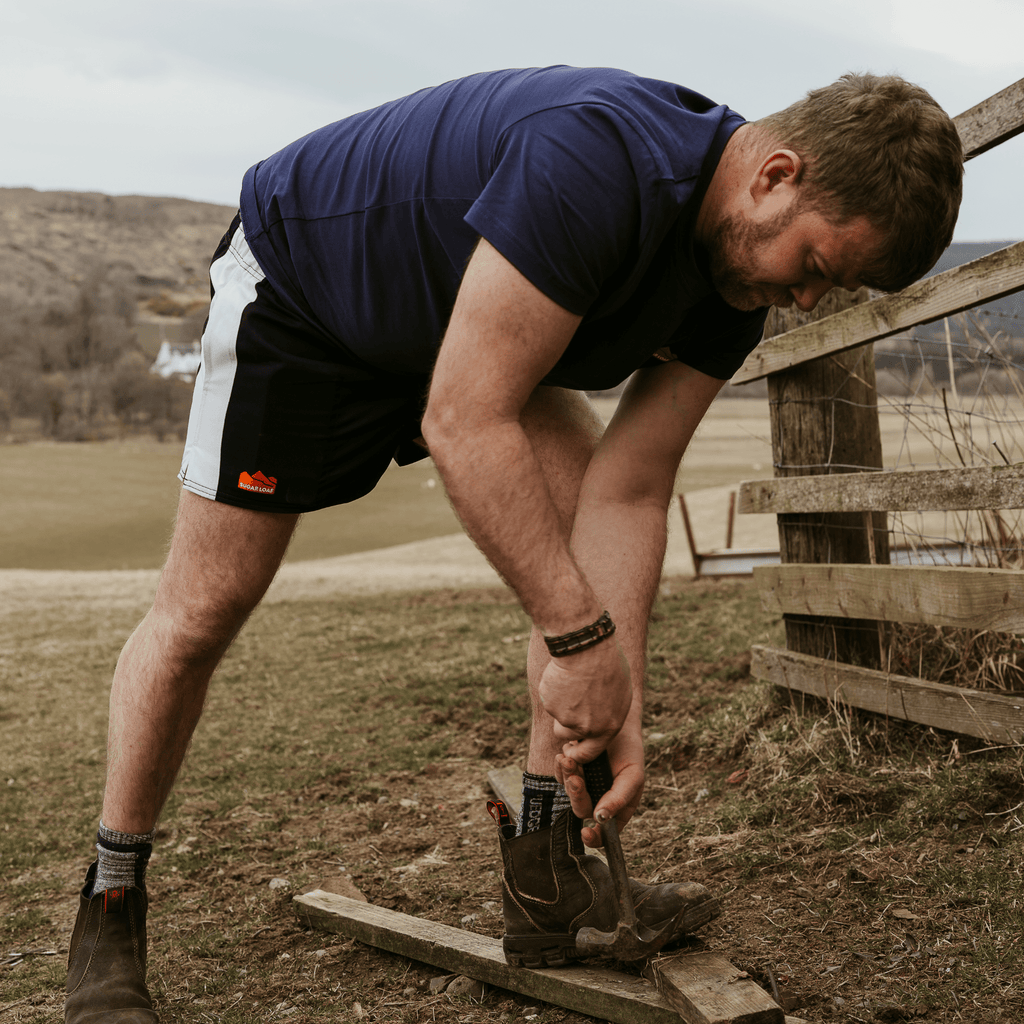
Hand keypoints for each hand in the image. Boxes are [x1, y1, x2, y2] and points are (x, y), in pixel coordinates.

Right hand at [537, 638, 631, 758]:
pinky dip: (553, 689)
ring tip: (570, 682)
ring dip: (559, 704)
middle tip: (568, 703)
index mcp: (607, 728)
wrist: (588, 649)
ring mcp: (565, 717)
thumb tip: (600, 720)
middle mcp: (585, 728)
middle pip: (566, 734)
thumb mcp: (620, 693)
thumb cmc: (608, 665)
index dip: (577, 753)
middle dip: (564, 724)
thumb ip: (608, 713)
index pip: (588, 754)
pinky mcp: (550, 704)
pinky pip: (548, 699)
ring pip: (556, 715)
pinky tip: (563, 674)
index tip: (571, 748)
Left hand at [555, 717, 644, 847]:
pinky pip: (561, 776)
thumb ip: (619, 799)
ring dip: (569, 776)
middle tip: (576, 777)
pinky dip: (562, 767)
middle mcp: (599, 799)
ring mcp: (584, 785)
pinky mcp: (571, 771)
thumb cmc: (629, 751)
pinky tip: (565, 754)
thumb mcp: (632, 777)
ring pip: (570, 792)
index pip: (605, 833)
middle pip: (583, 810)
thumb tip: (601, 819)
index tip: (586, 832)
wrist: (615, 722)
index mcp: (616, 808)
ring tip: (570, 758)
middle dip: (578, 795)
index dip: (595, 838)